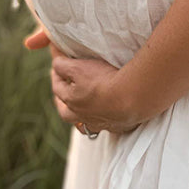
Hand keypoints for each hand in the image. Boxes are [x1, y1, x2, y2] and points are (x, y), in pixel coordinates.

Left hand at [23, 27, 141, 135]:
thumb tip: (56, 63)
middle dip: (64, 102)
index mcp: (70, 102)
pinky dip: (106, 120)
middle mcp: (82, 117)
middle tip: (66, 92)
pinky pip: (107, 125)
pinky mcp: (118, 126)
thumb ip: (62, 65)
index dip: (56, 73)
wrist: (132, 97)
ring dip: (83, 117)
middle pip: (67, 112)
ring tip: (85, 109)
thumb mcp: (77, 68)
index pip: (57, 86)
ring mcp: (100, 124)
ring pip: (85, 124)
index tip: (58, 65)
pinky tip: (109, 114)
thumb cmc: (103, 81)